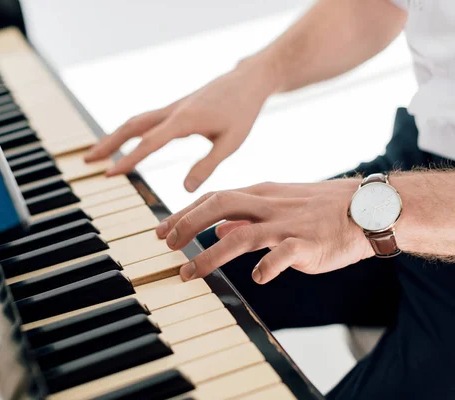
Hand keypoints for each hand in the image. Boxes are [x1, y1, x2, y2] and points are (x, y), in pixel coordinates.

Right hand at [84, 55, 278, 191]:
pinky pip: (145, 120)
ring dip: (114, 137)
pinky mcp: (175, 109)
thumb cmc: (242, 112)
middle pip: (131, 126)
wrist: (247, 80)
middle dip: (108, 143)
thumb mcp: (230, 142)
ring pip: (135, 121)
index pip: (149, 143)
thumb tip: (185, 189)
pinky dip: (128, 132)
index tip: (109, 174)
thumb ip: (207, 165)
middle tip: (87, 160)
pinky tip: (123, 142)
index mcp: (185, 121)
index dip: (128, 159)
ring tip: (96, 153)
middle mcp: (172, 112)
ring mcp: (171, 108)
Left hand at [155, 179, 373, 283]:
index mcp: (260, 193)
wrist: (368, 209)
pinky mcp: (307, 244)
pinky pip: (282, 255)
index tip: (162, 231)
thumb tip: (218, 228)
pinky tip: (254, 279)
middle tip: (168, 246)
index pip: (213, 198)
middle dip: (187, 225)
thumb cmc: (320, 209)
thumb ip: (247, 215)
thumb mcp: (279, 204)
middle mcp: (268, 205)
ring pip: (241, 235)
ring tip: (190, 273)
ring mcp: (287, 224)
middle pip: (219, 206)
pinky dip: (265, 267)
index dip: (184, 213)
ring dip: (210, 255)